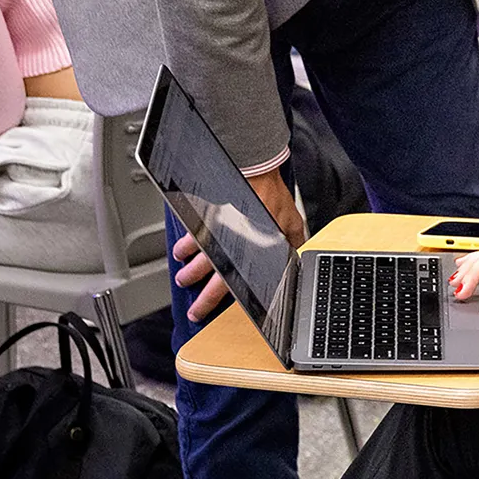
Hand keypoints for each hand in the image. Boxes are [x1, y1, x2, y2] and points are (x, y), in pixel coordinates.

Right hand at [173, 166, 303, 322]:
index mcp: (254, 249)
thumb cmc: (271, 192)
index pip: (244, 282)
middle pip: (217, 280)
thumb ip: (293, 239)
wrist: (252, 168)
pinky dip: (185, 244)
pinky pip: (193, 237)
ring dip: (191, 272)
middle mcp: (234, 245)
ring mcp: (218, 233)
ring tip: (184, 278)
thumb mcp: (290, 219)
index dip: (237, 298)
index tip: (231, 307)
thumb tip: (298, 251)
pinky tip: (180, 250)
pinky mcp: (206, 219)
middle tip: (196, 310)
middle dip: (205, 299)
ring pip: (200, 261)